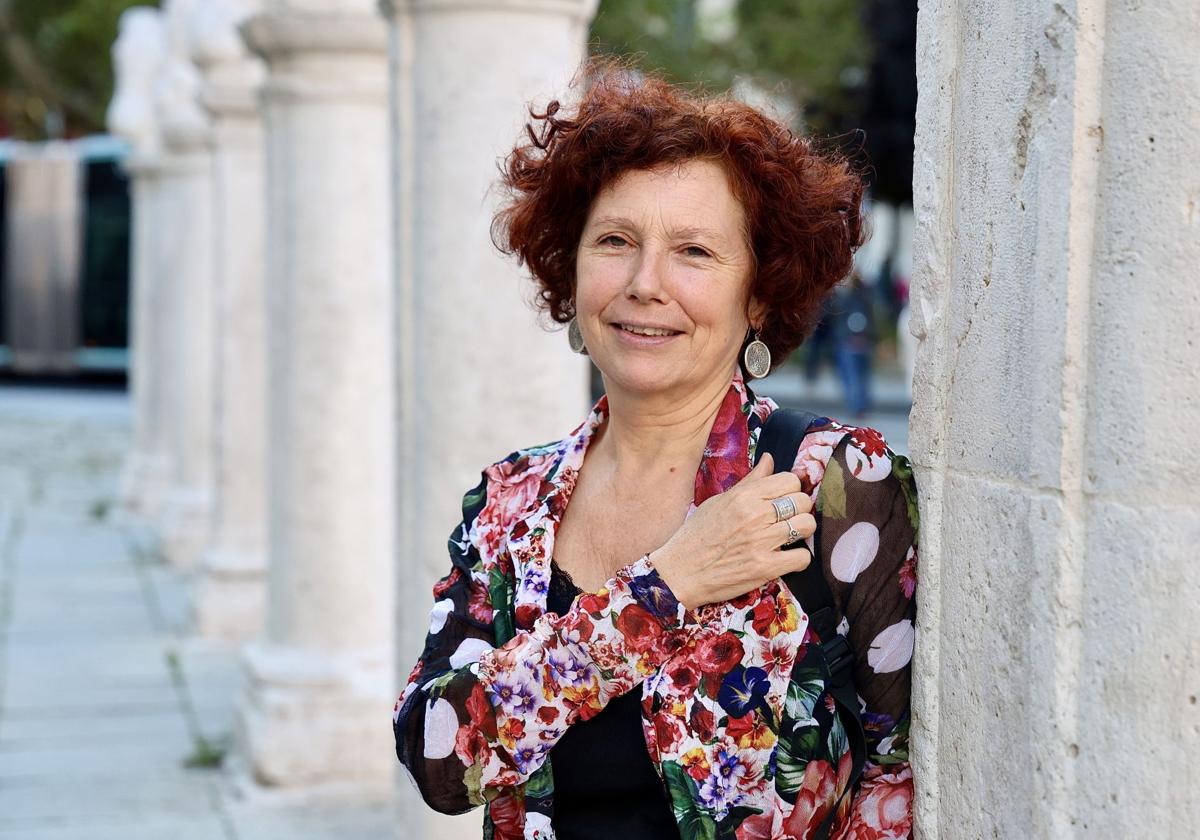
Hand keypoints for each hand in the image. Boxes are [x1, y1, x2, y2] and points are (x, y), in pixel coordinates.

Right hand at [650, 452, 815, 609]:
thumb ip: (749, 482)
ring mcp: (762, 541)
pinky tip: (786, 558)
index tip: (783, 500)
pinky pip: (802, 557)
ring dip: (802, 532)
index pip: (790, 480)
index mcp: (744, 496)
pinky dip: (798, 559)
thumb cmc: (696, 535)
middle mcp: (755, 515)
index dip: (790, 490)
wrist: (680, 572)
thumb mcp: (719, 501)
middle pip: (803, 501)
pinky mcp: (766, 567)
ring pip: (807, 525)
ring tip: (789, 538)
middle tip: (788, 519)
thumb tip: (770, 459)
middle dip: (799, 509)